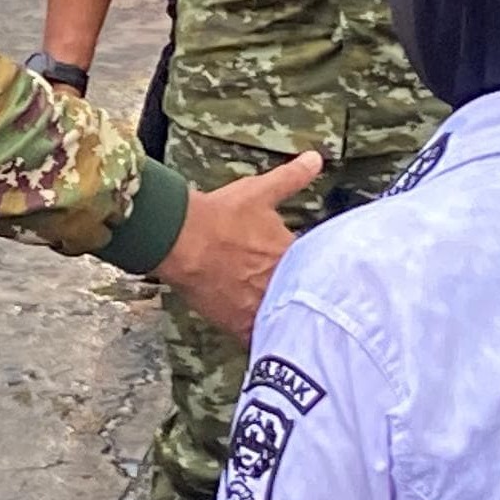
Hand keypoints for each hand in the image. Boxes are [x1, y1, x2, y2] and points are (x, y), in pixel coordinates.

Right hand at [153, 150, 321, 338]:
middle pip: (299, 295)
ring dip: (281, 316)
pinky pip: (260, 338)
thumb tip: (316, 158)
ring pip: (282, 318)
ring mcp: (264, 306)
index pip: (313, 267)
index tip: (305, 269)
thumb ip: (292, 178)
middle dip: (296, 294)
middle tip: (291, 296)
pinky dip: (262, 337)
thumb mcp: (260, 192)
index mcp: (292, 254)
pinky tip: (263, 340)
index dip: (308, 268)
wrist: (183, 241)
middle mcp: (284, 283)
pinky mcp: (241, 325)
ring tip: (279, 319)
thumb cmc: (222, 215)